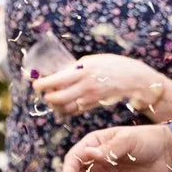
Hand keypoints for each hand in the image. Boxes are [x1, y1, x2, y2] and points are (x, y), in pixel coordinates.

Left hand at [35, 53, 161, 116]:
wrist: (136, 80)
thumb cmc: (115, 66)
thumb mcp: (93, 60)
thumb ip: (75, 67)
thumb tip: (57, 72)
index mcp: (82, 70)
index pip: (54, 80)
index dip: (41, 84)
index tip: (35, 84)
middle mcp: (84, 86)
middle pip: (56, 98)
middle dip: (46, 96)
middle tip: (44, 92)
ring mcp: (89, 97)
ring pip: (64, 107)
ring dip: (55, 105)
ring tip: (53, 98)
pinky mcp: (93, 105)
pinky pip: (74, 111)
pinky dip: (66, 109)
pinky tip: (64, 105)